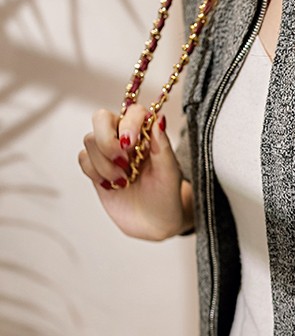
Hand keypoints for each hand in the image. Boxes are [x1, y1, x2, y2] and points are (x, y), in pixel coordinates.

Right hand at [78, 104, 191, 240]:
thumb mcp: (170, 174)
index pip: (133, 112)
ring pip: (90, 140)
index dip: (128, 123)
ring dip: (105, 163)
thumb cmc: (166, 196)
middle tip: (122, 162)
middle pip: (101, 117)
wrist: (153, 224)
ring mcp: (108, 152)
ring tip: (123, 181)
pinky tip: (111, 185)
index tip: (131, 144)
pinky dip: (94, 172)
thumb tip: (157, 119)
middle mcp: (125, 139)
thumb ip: (163, 147)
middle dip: (107, 140)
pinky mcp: (95, 168)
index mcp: (147, 135)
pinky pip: (83, 158)